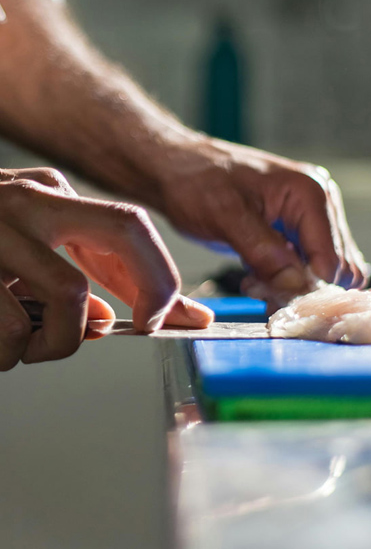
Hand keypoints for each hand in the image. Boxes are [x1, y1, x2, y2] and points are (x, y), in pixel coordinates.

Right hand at [0, 167, 212, 368]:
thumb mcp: (27, 254)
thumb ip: (82, 277)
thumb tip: (141, 319)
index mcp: (50, 196)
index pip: (133, 228)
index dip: (163, 278)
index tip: (176, 317)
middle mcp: (28, 200)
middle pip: (127, 229)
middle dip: (155, 286)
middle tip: (146, 326)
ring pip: (71, 292)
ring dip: (57, 341)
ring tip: (25, 349)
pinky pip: (12, 326)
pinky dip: (9, 352)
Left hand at [156, 137, 369, 306]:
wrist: (177, 170)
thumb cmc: (196, 182)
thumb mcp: (225, 216)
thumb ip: (264, 251)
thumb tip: (298, 285)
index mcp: (311, 194)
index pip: (333, 259)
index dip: (307, 286)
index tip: (269, 296)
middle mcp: (322, 205)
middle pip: (338, 270)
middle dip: (300, 287)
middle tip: (256, 286)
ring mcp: (313, 219)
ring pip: (326, 274)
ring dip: (292, 287)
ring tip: (254, 280)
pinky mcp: (300, 232)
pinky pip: (310, 269)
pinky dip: (287, 281)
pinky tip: (257, 276)